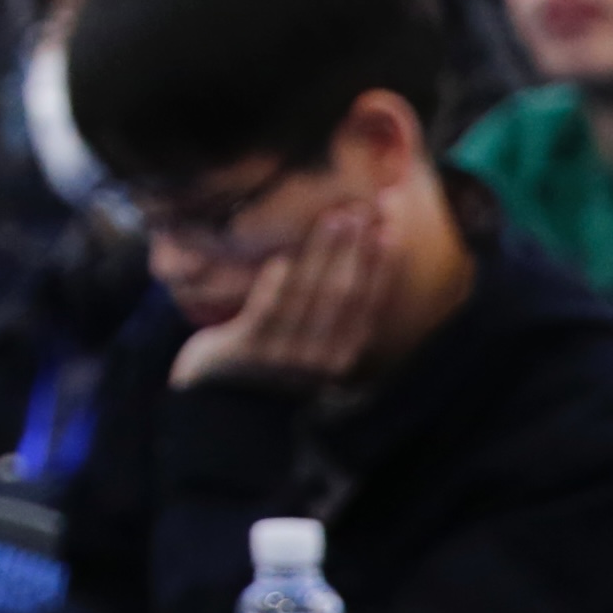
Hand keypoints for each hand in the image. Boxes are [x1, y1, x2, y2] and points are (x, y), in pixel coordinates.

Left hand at [168, 204, 391, 389]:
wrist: (221, 402)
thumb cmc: (272, 359)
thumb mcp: (313, 341)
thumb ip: (336, 310)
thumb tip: (363, 253)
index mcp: (344, 355)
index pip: (370, 304)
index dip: (383, 266)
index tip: (391, 229)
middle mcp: (322, 359)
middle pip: (344, 294)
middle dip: (355, 249)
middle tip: (362, 210)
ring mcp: (287, 356)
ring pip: (309, 295)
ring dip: (323, 253)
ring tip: (333, 218)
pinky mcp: (250, 351)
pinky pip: (267, 312)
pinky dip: (276, 285)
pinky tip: (281, 259)